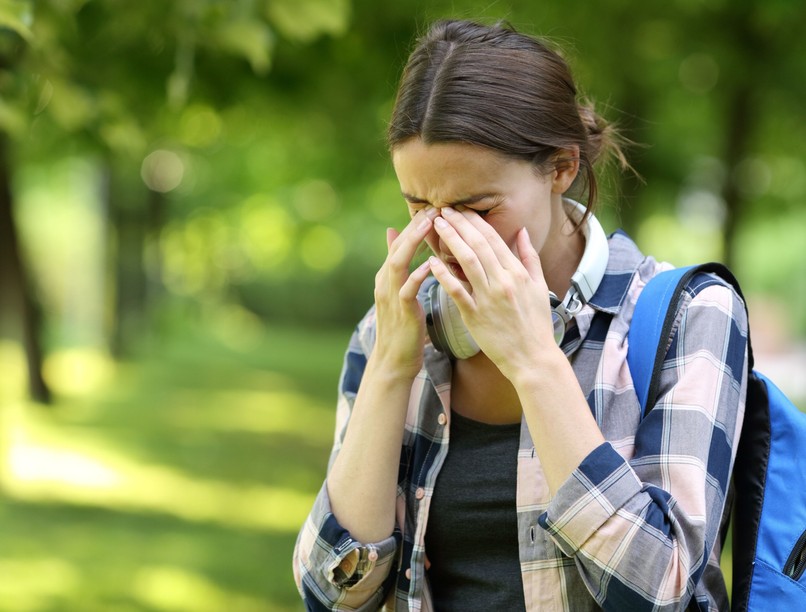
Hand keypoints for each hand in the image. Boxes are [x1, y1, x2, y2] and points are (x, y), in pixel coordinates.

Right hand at [372, 207, 437, 377]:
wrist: (394, 361)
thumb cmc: (403, 327)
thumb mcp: (400, 293)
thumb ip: (399, 266)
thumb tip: (395, 236)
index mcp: (387, 277)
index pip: (400, 244)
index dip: (415, 225)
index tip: (434, 208)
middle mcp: (385, 283)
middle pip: (398, 247)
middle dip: (415, 227)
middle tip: (433, 208)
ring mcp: (391, 297)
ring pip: (398, 263)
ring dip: (414, 243)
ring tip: (430, 226)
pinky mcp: (401, 312)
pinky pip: (407, 290)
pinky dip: (418, 275)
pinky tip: (430, 265)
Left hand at [429, 207, 557, 378]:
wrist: (532, 358)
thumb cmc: (536, 324)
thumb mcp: (540, 287)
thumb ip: (530, 257)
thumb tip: (523, 231)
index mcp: (518, 273)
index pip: (494, 239)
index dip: (476, 222)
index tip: (462, 209)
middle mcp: (503, 281)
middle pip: (478, 245)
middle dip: (460, 224)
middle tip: (443, 209)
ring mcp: (489, 298)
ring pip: (467, 262)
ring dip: (451, 240)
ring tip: (437, 225)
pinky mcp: (475, 315)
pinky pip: (457, 291)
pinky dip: (444, 275)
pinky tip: (432, 262)